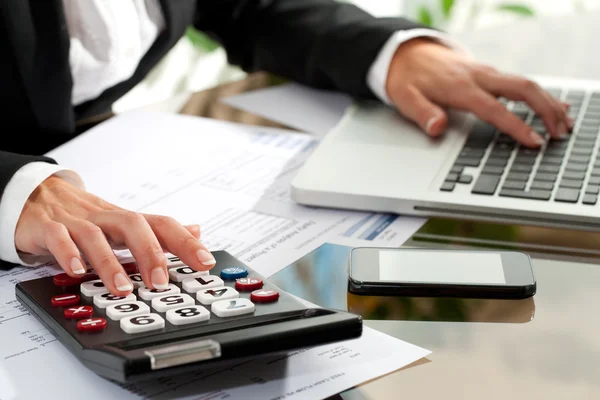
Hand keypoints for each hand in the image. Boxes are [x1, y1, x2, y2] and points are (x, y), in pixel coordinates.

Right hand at [15, 175, 215, 294]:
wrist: (38, 196)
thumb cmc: (87, 216)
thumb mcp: (125, 224)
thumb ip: (159, 231)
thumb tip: (196, 230)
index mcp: (127, 220)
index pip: (163, 225)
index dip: (186, 242)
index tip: (205, 263)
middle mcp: (106, 218)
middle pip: (134, 225)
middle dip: (151, 253)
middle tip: (161, 282)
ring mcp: (77, 222)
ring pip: (95, 236)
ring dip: (110, 263)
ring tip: (123, 288)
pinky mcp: (48, 228)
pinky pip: (58, 237)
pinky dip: (68, 254)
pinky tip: (77, 271)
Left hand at [385, 38, 572, 146]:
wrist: (407, 53)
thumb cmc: (407, 79)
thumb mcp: (405, 98)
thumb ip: (422, 114)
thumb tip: (437, 128)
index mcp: (460, 87)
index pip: (494, 109)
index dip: (517, 127)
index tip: (535, 142)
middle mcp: (479, 77)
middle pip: (522, 89)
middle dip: (546, 111)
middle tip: (560, 134)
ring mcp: (486, 73)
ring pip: (527, 84)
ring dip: (549, 103)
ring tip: (565, 124)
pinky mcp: (489, 73)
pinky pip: (520, 82)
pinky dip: (540, 95)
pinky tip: (555, 106)